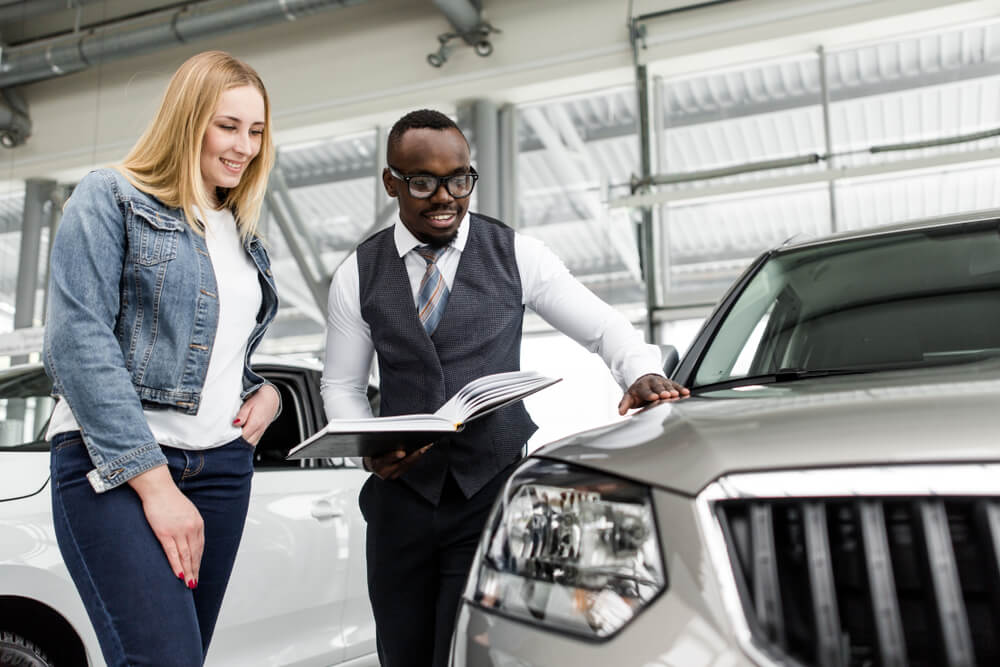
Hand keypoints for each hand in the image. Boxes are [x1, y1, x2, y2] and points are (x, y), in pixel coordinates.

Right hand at [128, 465, 203, 588]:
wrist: (158, 488)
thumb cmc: (169, 499)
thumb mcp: (187, 511)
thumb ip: (190, 525)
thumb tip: (189, 538)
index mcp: (198, 523)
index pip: (200, 547)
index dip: (198, 561)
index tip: (197, 571)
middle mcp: (191, 528)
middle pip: (194, 554)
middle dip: (195, 570)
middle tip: (194, 583)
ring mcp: (179, 531)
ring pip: (185, 556)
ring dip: (188, 571)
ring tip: (188, 584)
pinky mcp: (165, 533)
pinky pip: (172, 553)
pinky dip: (177, 566)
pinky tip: (179, 575)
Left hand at [233, 383, 279, 445]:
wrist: (271, 399)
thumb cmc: (258, 400)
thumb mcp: (248, 404)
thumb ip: (242, 415)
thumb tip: (235, 424)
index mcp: (255, 423)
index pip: (242, 436)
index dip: (233, 438)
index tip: (226, 436)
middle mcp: (259, 430)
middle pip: (246, 442)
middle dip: (237, 442)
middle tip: (228, 438)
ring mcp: (261, 432)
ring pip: (250, 444)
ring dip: (242, 443)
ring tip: (234, 439)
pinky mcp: (261, 433)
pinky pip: (254, 442)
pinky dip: (247, 443)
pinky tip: (242, 439)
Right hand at [364, 444, 432, 479]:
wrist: (370, 464)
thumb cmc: (372, 451)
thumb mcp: (373, 446)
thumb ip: (381, 442)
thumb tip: (397, 436)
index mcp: (375, 463)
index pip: (384, 460)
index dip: (393, 456)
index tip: (402, 452)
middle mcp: (383, 472)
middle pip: (401, 463)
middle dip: (413, 455)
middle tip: (422, 448)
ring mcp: (391, 475)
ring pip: (407, 465)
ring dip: (417, 455)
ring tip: (426, 446)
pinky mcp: (397, 475)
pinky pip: (409, 466)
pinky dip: (415, 458)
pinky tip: (422, 450)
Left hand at [618, 373, 689, 414]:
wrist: (645, 381)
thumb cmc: (637, 393)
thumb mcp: (629, 397)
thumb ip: (624, 404)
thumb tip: (621, 413)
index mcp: (641, 386)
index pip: (645, 390)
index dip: (649, 394)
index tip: (654, 398)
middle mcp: (652, 382)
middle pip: (658, 386)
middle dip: (662, 390)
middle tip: (666, 395)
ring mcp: (662, 382)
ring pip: (668, 385)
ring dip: (673, 390)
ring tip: (677, 395)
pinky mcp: (670, 383)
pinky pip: (676, 385)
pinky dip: (681, 389)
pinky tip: (686, 393)